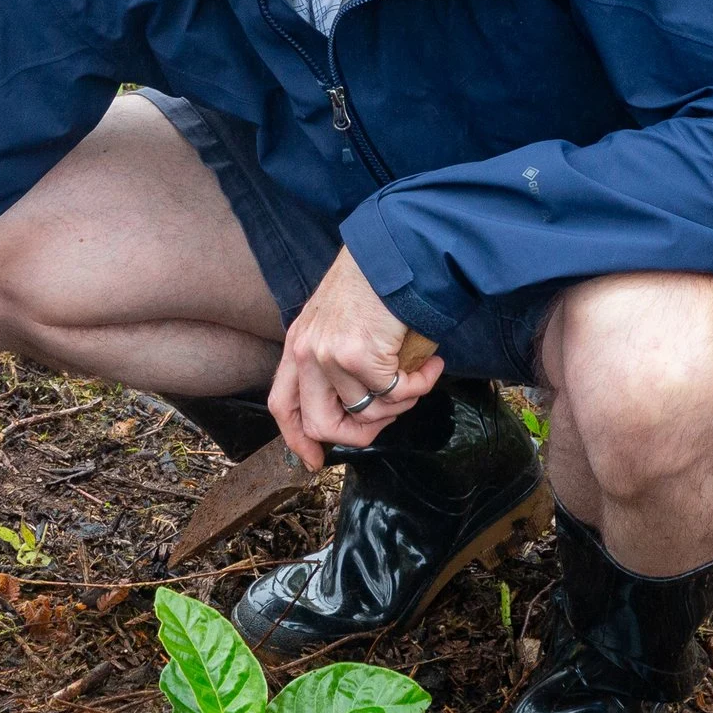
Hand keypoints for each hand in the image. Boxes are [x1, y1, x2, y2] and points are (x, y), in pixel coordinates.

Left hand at [269, 250, 444, 471]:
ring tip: (417, 376)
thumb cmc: (373, 284)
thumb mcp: (334, 321)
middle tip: (390, 415)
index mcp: (297, 345)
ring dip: (401, 403)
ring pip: (368, 412)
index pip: (282, 405)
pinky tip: (430, 364)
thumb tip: (354, 407)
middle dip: (361, 434)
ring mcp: (330, 355)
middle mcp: (306, 352)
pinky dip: (420, 385)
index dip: (297, 439)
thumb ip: (331, 360)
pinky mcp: (361, 355)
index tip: (314, 461)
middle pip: (321, 424)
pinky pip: (396, 394)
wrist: (395, 251)